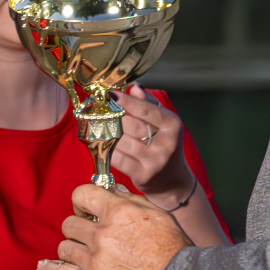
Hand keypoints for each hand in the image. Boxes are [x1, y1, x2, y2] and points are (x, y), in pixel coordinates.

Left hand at [41, 183, 185, 269]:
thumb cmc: (175, 249)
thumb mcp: (157, 215)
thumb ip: (130, 202)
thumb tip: (112, 192)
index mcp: (118, 212)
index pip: (82, 194)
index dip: (81, 201)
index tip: (84, 208)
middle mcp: (102, 235)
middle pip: (70, 224)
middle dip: (76, 228)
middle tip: (85, 235)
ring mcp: (94, 261)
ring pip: (64, 247)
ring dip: (71, 249)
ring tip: (80, 254)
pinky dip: (50, 269)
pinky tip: (47, 266)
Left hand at [108, 87, 194, 206]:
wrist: (172, 182)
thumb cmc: (164, 146)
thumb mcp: (163, 124)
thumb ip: (149, 105)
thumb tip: (133, 87)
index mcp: (172, 125)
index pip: (146, 109)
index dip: (127, 101)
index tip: (111, 94)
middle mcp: (166, 143)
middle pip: (131, 124)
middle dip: (113, 117)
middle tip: (99, 111)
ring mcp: (154, 161)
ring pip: (122, 141)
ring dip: (107, 133)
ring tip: (96, 126)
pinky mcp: (142, 175)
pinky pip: (118, 159)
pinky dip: (107, 150)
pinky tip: (101, 144)